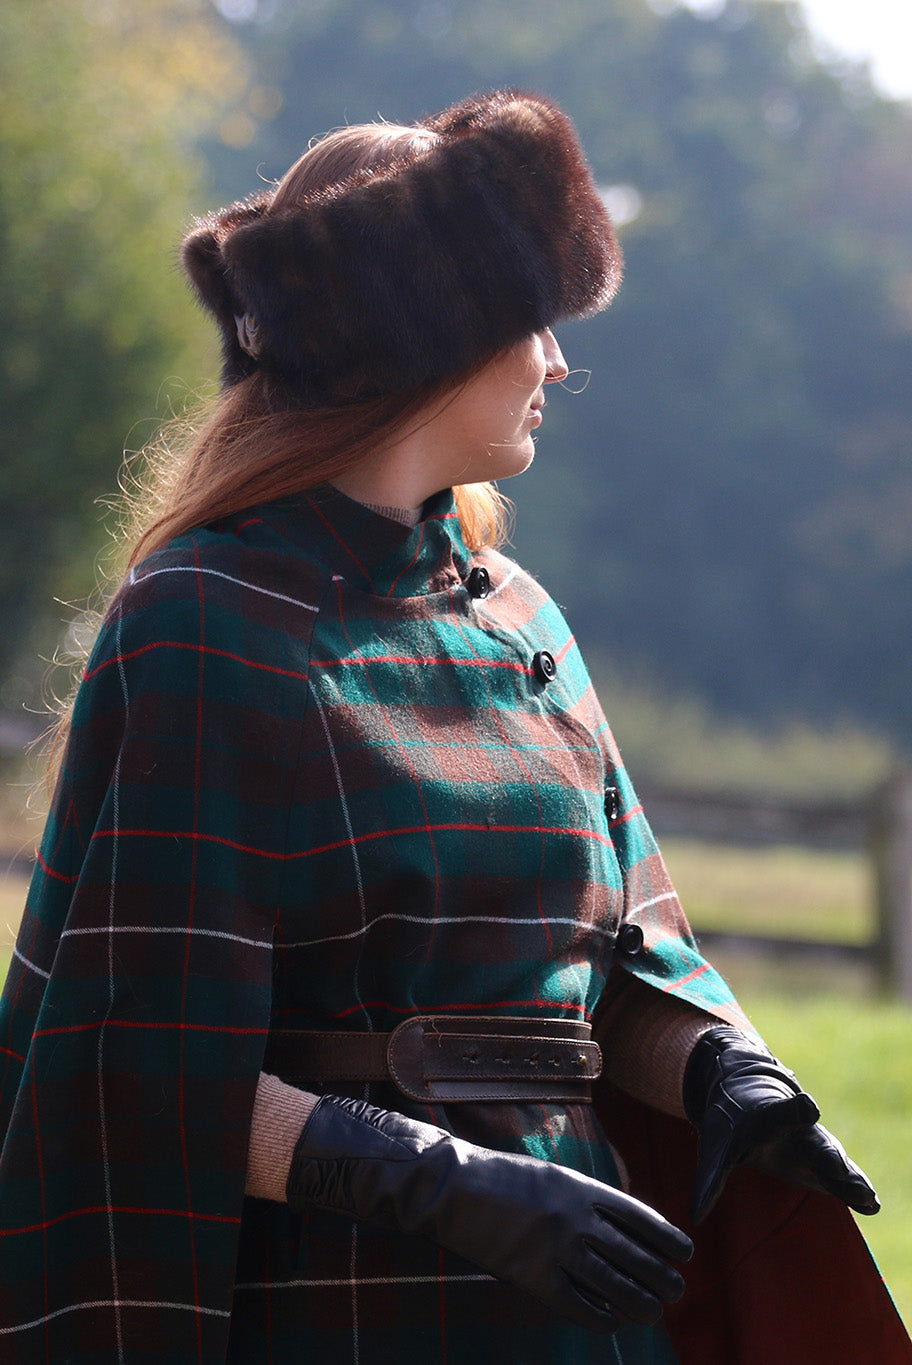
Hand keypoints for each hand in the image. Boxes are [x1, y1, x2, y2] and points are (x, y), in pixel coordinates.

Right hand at [287, 1093, 692, 1335]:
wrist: (456, 1188)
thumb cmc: (505, 1179)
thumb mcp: (554, 1177)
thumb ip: (588, 1200)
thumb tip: (625, 1230)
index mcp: (583, 1189)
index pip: (641, 1217)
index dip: (667, 1238)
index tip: (685, 1252)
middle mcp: (577, 1220)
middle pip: (635, 1256)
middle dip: (662, 1276)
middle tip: (676, 1289)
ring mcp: (557, 1251)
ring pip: (614, 1286)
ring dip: (640, 1302)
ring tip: (654, 1310)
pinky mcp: (535, 1278)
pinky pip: (580, 1306)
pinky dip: (602, 1318)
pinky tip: (614, 1323)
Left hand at [683, 1027, 878, 1223]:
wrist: (749, 1100)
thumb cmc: (731, 1124)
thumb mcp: (716, 1148)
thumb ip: (709, 1181)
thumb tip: (694, 1217)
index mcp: (768, 1116)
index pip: (783, 1111)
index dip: (794, 1109)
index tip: (808, 1106)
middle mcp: (798, 1129)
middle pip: (816, 1140)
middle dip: (828, 1155)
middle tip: (838, 1168)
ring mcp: (814, 1146)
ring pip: (836, 1160)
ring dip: (850, 1178)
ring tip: (867, 1198)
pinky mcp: (824, 1165)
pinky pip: (843, 1176)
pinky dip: (855, 1188)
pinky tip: (871, 1204)